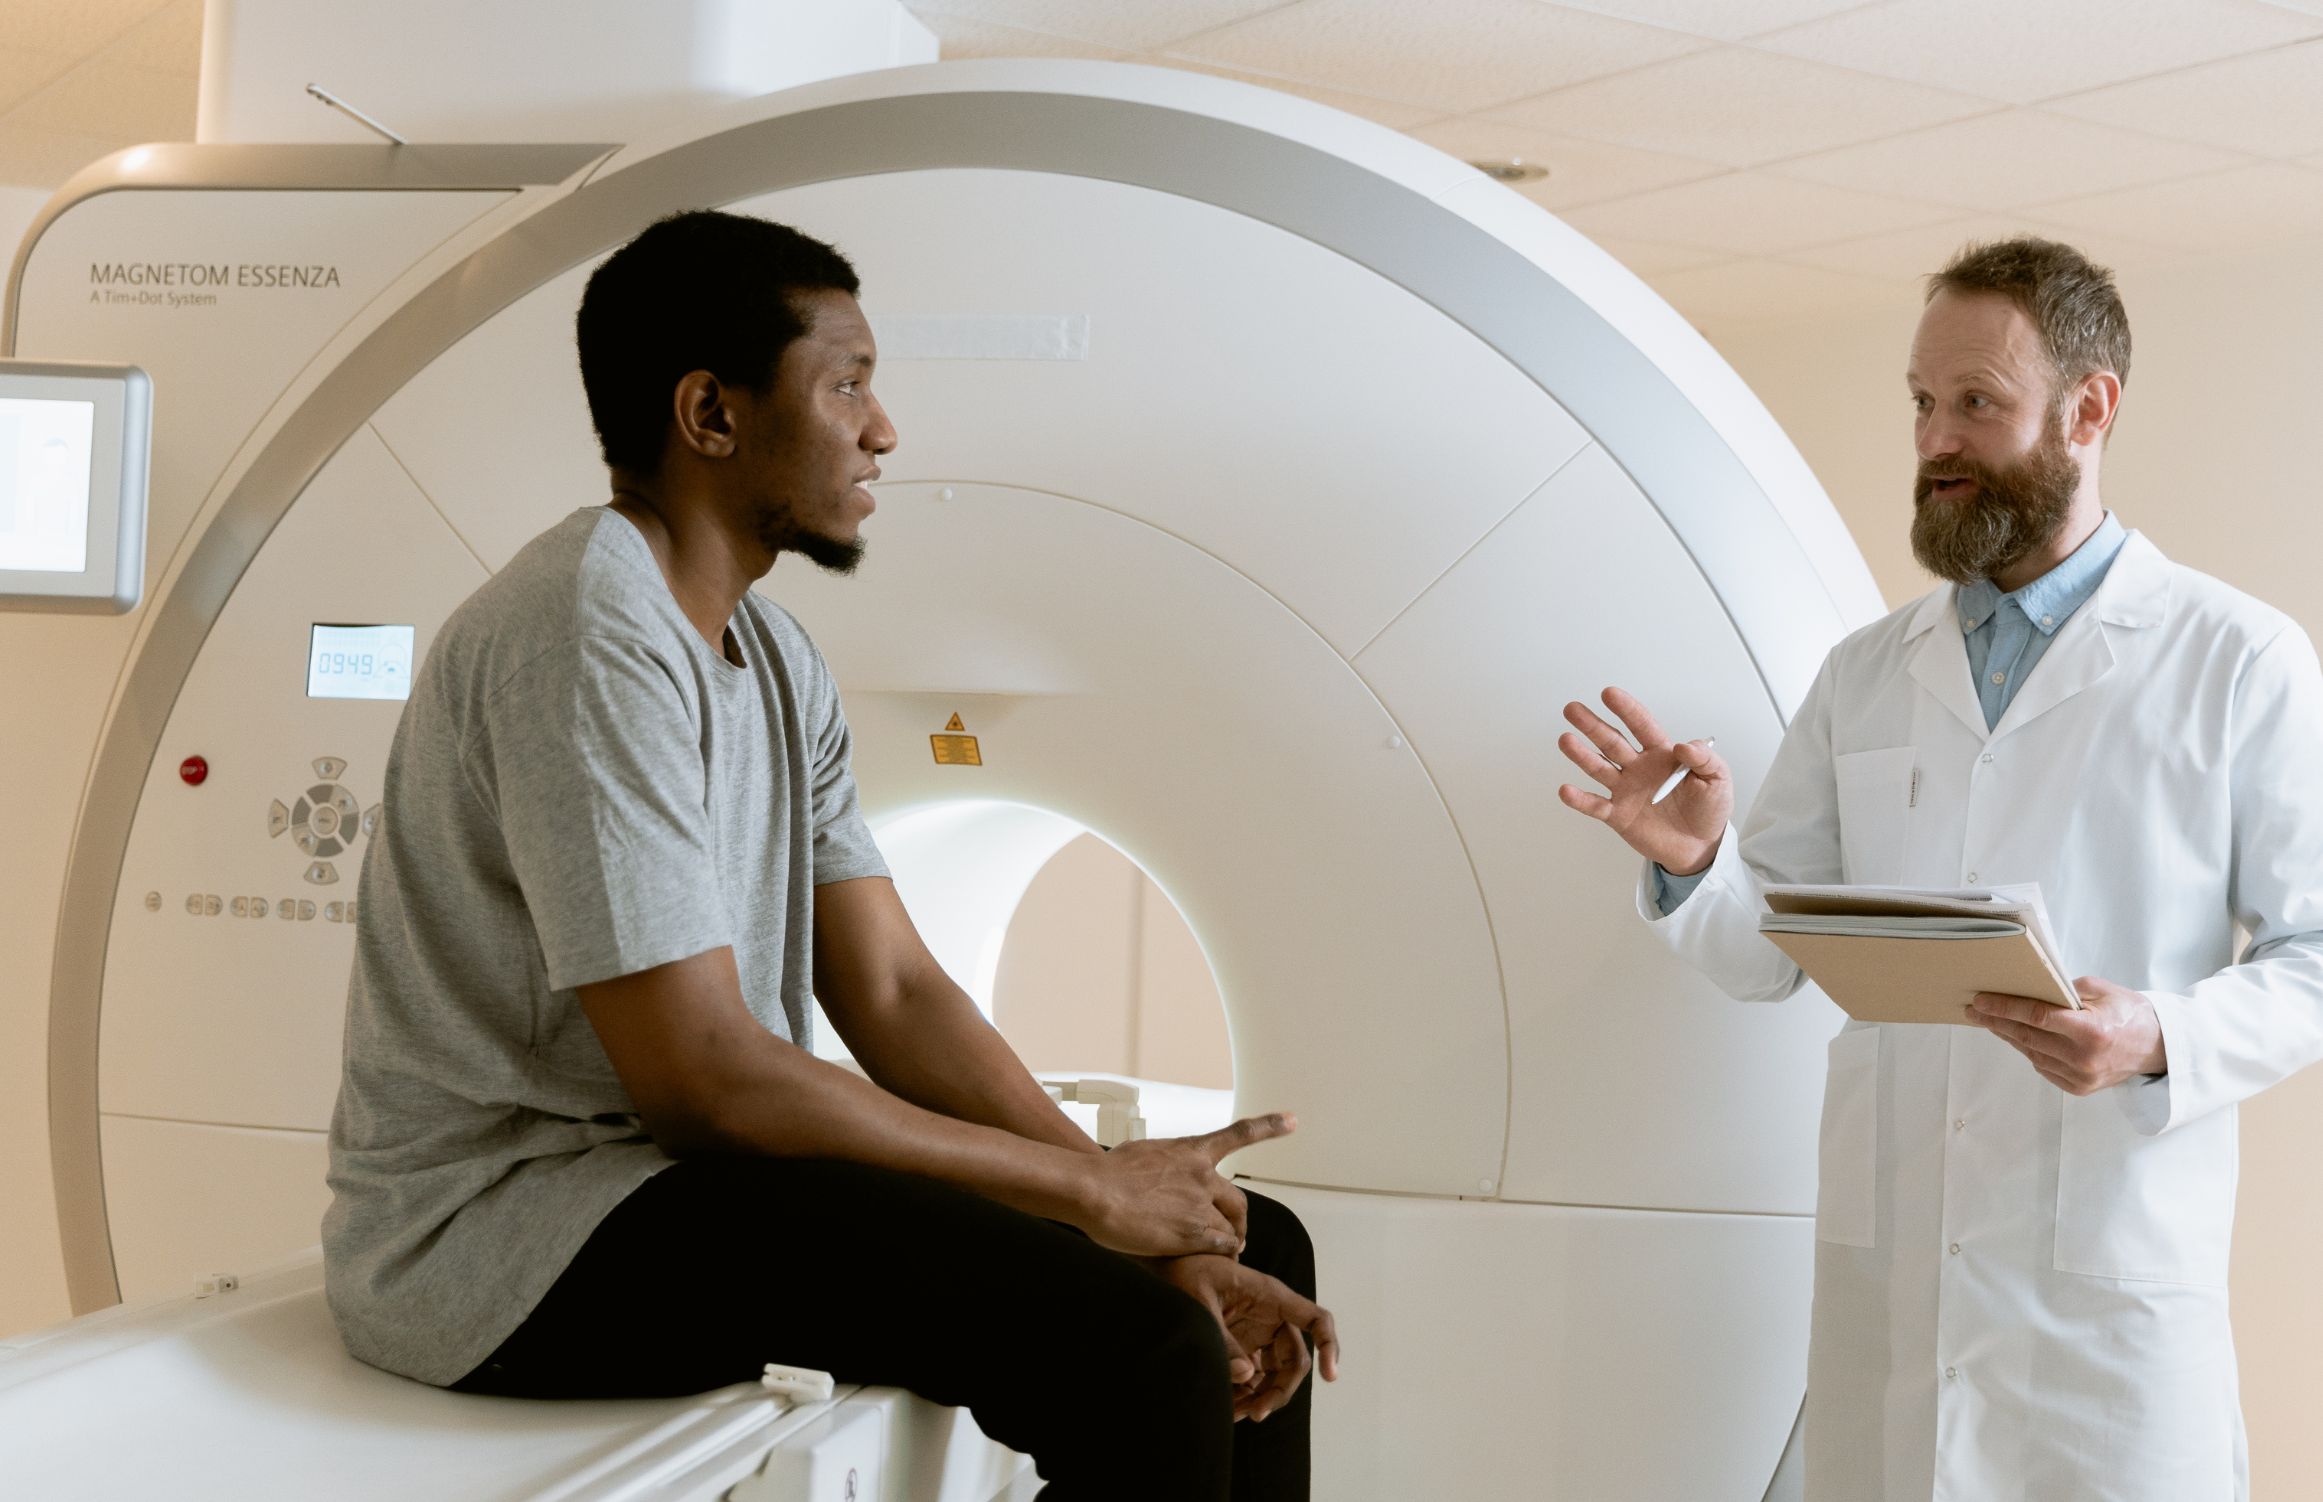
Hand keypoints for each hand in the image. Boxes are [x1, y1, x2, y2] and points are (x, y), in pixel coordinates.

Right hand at [1074, 1115, 1296, 1257]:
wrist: (1094, 1190)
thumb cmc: (1105, 1173)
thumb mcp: (1142, 1153)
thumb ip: (1164, 1164)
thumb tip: (1162, 1172)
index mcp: (1191, 1151)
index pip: (1238, 1134)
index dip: (1269, 1126)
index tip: (1293, 1119)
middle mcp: (1202, 1175)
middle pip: (1238, 1201)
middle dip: (1240, 1221)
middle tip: (1239, 1235)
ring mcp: (1200, 1204)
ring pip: (1228, 1228)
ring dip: (1225, 1242)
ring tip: (1217, 1255)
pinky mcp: (1194, 1232)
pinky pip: (1221, 1246)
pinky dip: (1221, 1254)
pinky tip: (1212, 1261)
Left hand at [1153, 1254, 1340, 1421]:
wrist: (1168, 1269)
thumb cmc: (1187, 1273)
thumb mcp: (1199, 1302)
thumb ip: (1222, 1339)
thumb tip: (1247, 1376)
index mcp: (1271, 1298)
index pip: (1316, 1320)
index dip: (1329, 1346)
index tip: (1330, 1376)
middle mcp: (1271, 1318)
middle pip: (1295, 1361)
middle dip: (1280, 1391)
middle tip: (1257, 1413)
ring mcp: (1259, 1335)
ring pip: (1276, 1376)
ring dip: (1262, 1399)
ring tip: (1236, 1415)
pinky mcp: (1244, 1348)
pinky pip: (1255, 1378)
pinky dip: (1247, 1396)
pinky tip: (1229, 1409)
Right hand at [1556, 687, 1731, 875]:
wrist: (1700, 847)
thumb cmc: (1709, 809)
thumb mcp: (1718, 779)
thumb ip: (1704, 759)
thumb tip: (1683, 746)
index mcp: (1661, 754)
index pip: (1641, 726)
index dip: (1626, 709)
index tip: (1609, 694)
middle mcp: (1638, 768)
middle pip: (1612, 742)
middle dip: (1592, 725)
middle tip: (1572, 709)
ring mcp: (1625, 791)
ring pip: (1599, 768)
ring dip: (1582, 755)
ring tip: (1566, 740)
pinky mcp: (1618, 816)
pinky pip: (1596, 806)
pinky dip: (1580, 799)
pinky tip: (1566, 790)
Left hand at [1968, 976, 2165, 1093]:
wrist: (2158, 1048)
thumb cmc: (2130, 1014)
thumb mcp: (2102, 991)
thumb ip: (2064, 989)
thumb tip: (2029, 988)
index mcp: (2091, 1031)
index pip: (2037, 1017)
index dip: (2005, 1008)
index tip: (1981, 1001)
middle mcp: (2084, 1058)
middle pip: (2027, 1037)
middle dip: (1996, 1021)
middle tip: (1973, 1010)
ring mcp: (2080, 1077)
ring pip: (2031, 1053)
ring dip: (2008, 1036)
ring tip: (1989, 1021)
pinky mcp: (2078, 1088)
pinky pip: (2042, 1066)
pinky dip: (2028, 1050)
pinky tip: (2016, 1037)